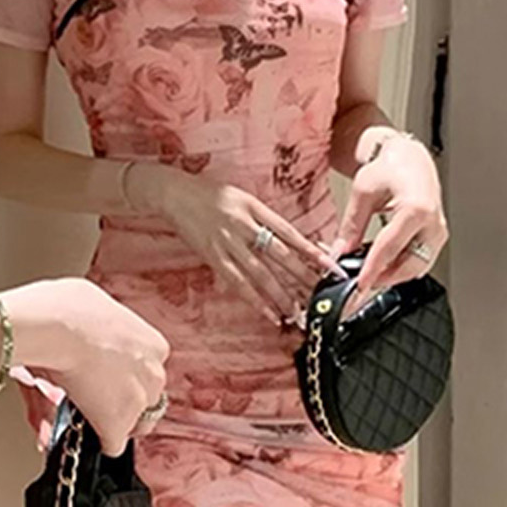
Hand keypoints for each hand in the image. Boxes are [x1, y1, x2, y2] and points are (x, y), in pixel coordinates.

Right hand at [6, 278, 169, 456]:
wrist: (55, 326)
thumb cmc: (67, 308)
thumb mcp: (92, 307)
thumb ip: (98, 327)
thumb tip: (88, 327)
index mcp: (153, 345)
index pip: (147, 369)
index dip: (124, 375)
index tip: (105, 375)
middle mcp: (154, 373)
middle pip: (147, 399)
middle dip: (123, 400)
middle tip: (94, 398)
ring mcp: (139, 401)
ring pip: (134, 424)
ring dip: (113, 422)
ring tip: (88, 416)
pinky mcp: (118, 424)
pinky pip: (113, 444)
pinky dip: (97, 442)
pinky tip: (82, 434)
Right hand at [136, 164, 342, 327]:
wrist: (175, 193)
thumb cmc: (210, 193)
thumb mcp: (244, 198)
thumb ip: (265, 218)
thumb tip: (291, 241)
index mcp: (255, 208)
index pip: (291, 234)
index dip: (313, 252)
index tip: (331, 267)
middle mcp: (244, 226)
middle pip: (280, 257)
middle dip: (303, 279)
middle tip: (322, 296)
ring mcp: (227, 243)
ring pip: (261, 274)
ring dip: (282, 296)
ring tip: (299, 312)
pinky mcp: (213, 257)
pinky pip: (237, 283)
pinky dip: (255, 301)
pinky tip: (270, 314)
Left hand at [335, 132, 447, 299]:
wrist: (409, 159)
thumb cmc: (390, 168)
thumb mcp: (362, 193)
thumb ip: (352, 226)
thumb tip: (340, 252)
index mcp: (416, 208)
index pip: (391, 248)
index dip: (373, 269)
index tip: (359, 284)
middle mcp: (433, 222)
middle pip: (409, 264)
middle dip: (384, 278)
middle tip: (361, 283)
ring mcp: (438, 231)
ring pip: (417, 267)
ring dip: (392, 275)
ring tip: (368, 274)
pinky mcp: (436, 236)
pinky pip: (420, 260)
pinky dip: (401, 266)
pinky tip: (382, 265)